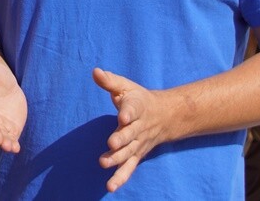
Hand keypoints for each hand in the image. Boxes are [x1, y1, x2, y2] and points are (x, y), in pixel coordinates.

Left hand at [93, 67, 172, 192]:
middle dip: (121, 139)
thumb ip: (109, 81)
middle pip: (130, 134)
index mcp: (137, 107)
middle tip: (111, 143)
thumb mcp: (125, 86)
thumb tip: (95, 71)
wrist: (164, 116)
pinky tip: (110, 187)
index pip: (133, 109)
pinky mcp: (136, 155)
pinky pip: (129, 168)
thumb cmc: (138, 99)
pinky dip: (121, 177)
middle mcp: (139, 127)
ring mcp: (138, 143)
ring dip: (117, 159)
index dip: (127, 112)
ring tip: (103, 162)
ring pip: (128, 153)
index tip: (122, 115)